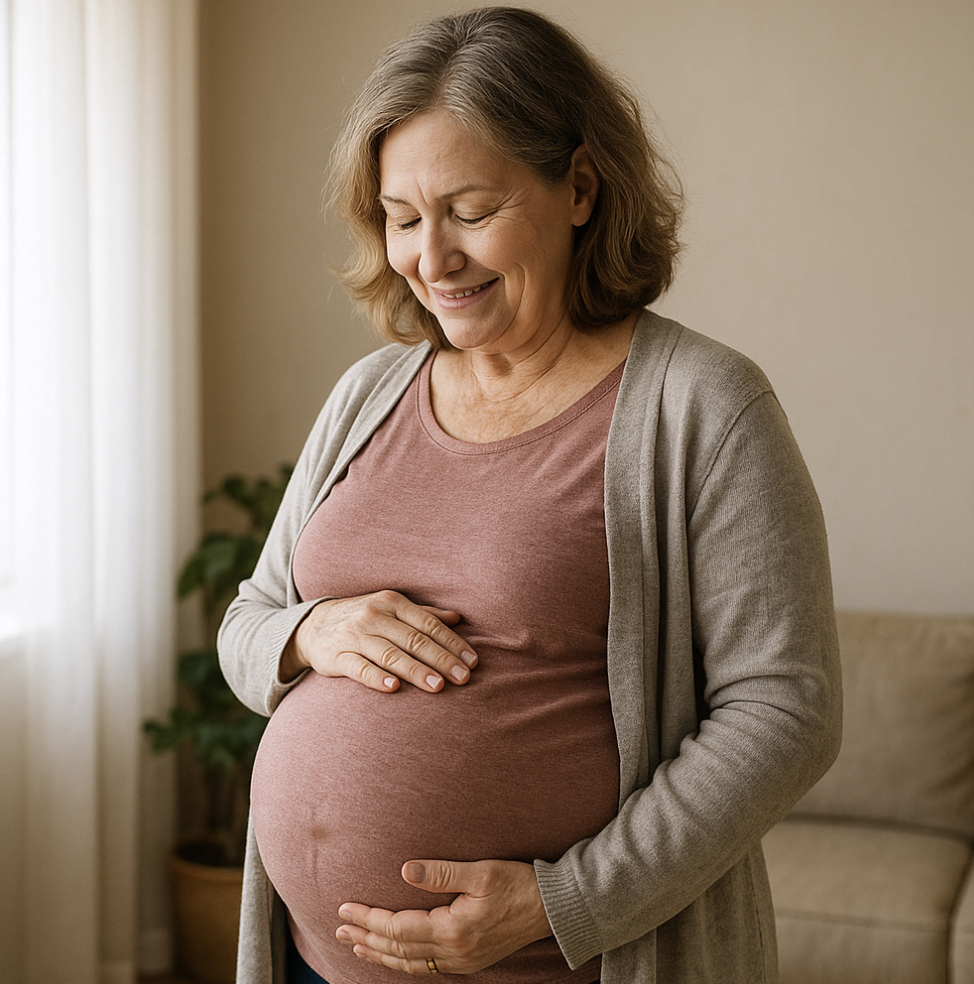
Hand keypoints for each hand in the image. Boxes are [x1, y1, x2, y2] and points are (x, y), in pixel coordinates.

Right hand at [280, 590, 477, 692]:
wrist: (313, 625)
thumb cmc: (364, 617)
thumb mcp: (392, 608)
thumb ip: (425, 614)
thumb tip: (458, 618)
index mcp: (392, 602)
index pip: (429, 624)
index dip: (452, 643)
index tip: (472, 662)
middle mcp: (374, 616)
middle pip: (414, 640)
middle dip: (441, 660)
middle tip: (463, 679)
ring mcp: (354, 636)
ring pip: (390, 654)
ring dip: (416, 671)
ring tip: (438, 686)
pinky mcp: (337, 656)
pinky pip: (359, 668)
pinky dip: (377, 678)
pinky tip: (394, 688)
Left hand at [335, 859, 551, 974]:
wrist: (553, 908)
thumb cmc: (519, 883)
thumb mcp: (481, 871)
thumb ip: (441, 872)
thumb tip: (404, 869)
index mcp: (453, 930)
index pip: (398, 928)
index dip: (368, 918)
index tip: (345, 907)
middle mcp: (455, 952)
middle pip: (398, 949)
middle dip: (365, 937)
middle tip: (338, 928)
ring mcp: (462, 961)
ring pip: (410, 963)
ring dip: (379, 953)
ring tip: (356, 944)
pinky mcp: (470, 961)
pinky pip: (426, 967)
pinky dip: (403, 962)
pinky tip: (394, 956)